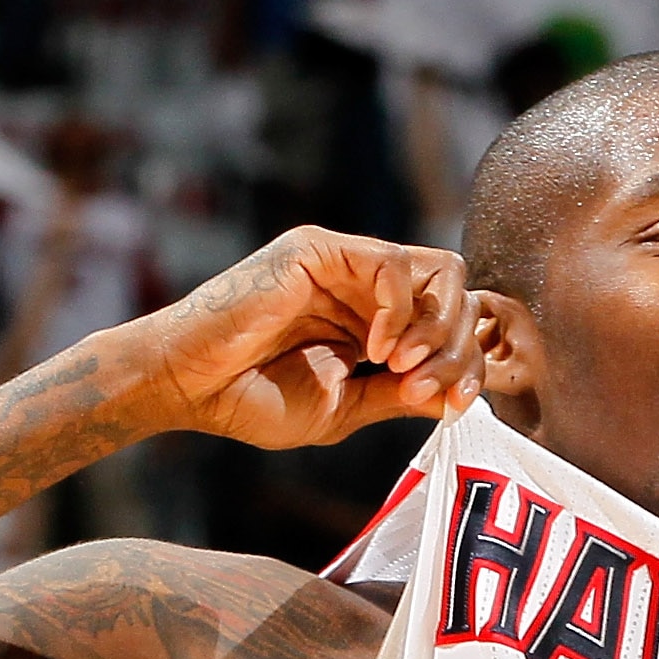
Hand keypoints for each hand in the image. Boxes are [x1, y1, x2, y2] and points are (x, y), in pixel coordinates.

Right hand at [130, 227, 479, 449]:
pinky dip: (397, 312)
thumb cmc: (252, 400)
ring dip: (435, 328)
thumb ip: (401, 398)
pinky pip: (392, 264)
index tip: (456, 407)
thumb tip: (459, 399)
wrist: (192, 387)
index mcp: (374, 321)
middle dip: (457, 348)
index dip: (466, 364)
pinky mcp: (321, 249)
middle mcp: (366, 286)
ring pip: (439, 272)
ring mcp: (345, 263)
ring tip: (402, 370)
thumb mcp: (345, 409)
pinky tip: (377, 351)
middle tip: (426, 390)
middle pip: (456, 292)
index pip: (450, 323)